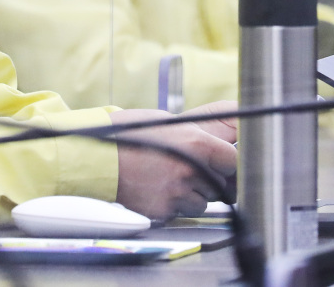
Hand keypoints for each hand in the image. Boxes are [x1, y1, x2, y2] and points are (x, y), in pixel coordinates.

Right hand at [111, 101, 237, 219]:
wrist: (98, 157)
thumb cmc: (130, 133)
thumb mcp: (169, 121)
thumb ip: (199, 136)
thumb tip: (223, 138)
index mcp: (197, 143)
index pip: (234, 161)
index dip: (229, 162)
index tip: (223, 161)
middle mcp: (192, 170)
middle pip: (221, 184)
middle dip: (211, 178)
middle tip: (191, 167)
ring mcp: (178, 193)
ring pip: (203, 202)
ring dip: (193, 193)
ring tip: (169, 177)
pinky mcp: (164, 211)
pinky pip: (181, 212)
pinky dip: (175, 204)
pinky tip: (158, 189)